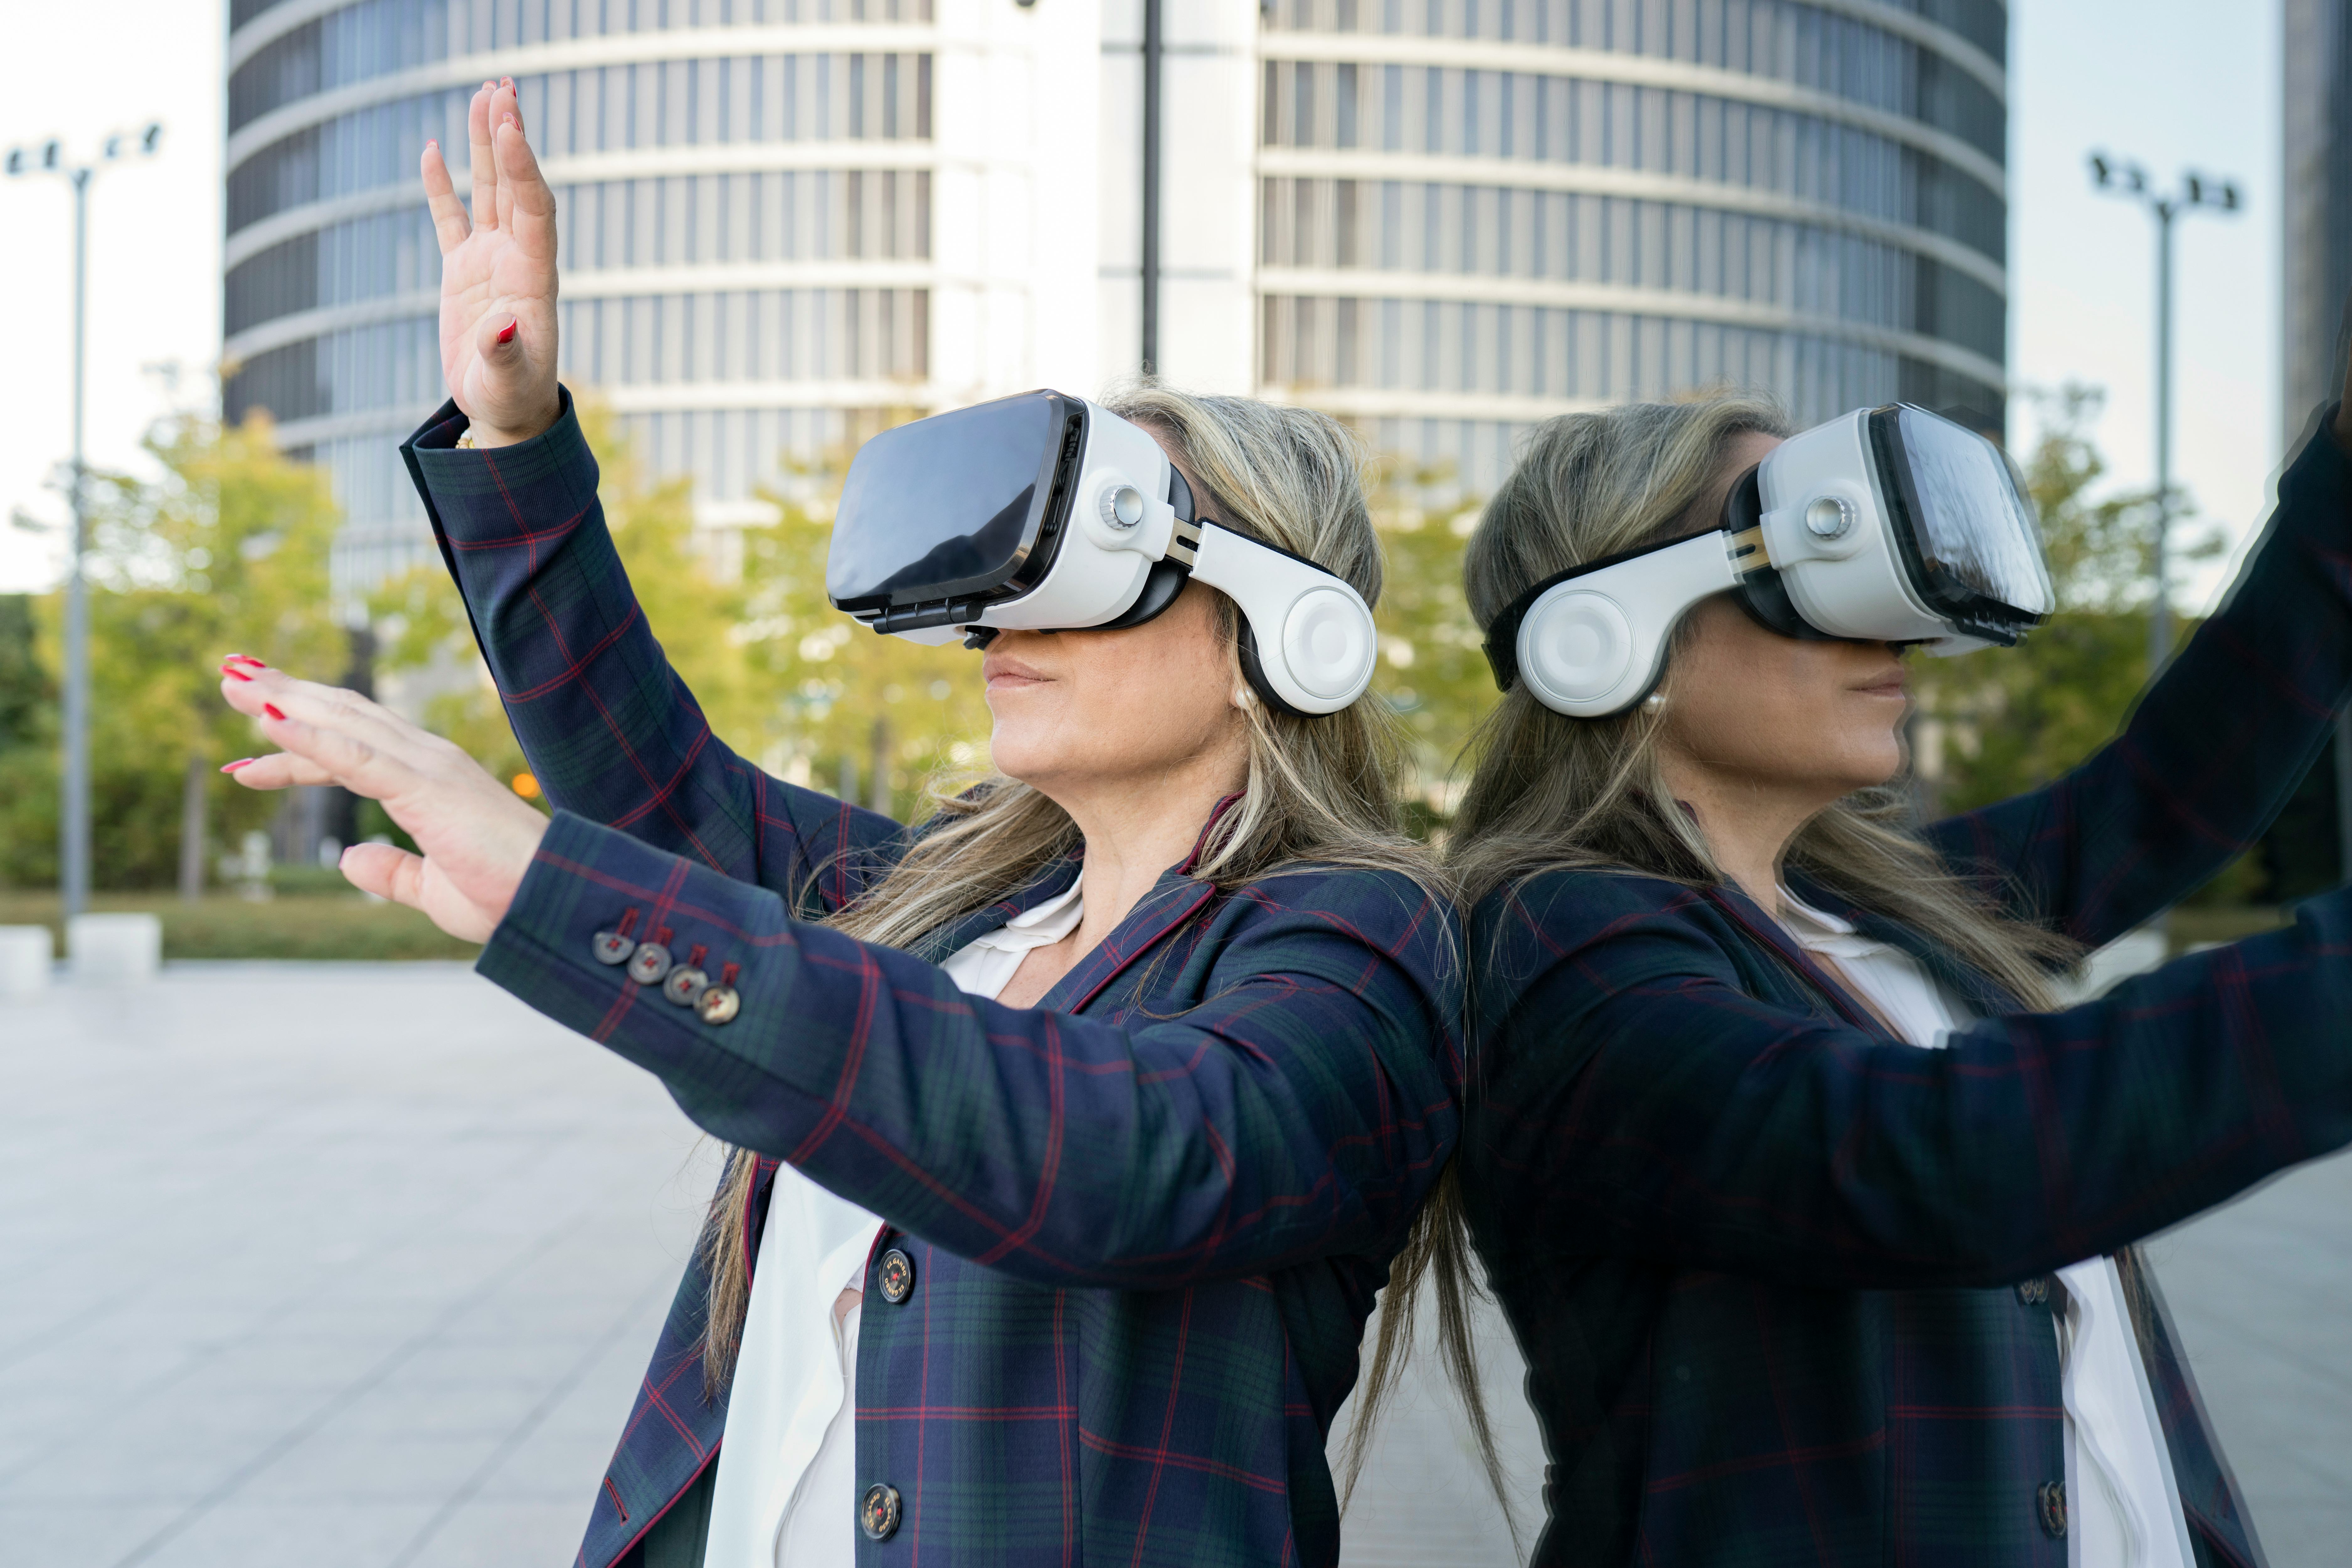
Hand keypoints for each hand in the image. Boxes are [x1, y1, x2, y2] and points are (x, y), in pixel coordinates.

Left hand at [215, 657, 548, 943]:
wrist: (554, 902)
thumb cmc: (507, 897)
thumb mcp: (434, 891)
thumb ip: (393, 873)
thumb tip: (349, 859)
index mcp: (429, 781)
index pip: (349, 751)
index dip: (295, 744)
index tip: (245, 752)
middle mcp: (427, 760)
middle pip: (342, 716)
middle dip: (283, 694)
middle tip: (229, 674)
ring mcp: (428, 768)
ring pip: (344, 723)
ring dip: (284, 699)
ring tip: (233, 681)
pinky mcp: (427, 787)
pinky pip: (356, 756)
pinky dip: (310, 735)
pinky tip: (269, 720)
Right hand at [423, 78, 561, 446]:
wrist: (504, 411)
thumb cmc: (512, 396)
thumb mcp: (509, 378)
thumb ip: (505, 351)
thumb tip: (503, 327)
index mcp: (535, 277)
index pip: (534, 208)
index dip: (523, 168)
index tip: (511, 127)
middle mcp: (516, 258)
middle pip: (515, 185)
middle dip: (509, 137)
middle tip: (503, 89)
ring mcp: (490, 260)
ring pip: (489, 190)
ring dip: (487, 145)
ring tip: (485, 94)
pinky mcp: (463, 271)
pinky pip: (451, 218)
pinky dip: (443, 185)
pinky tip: (435, 148)